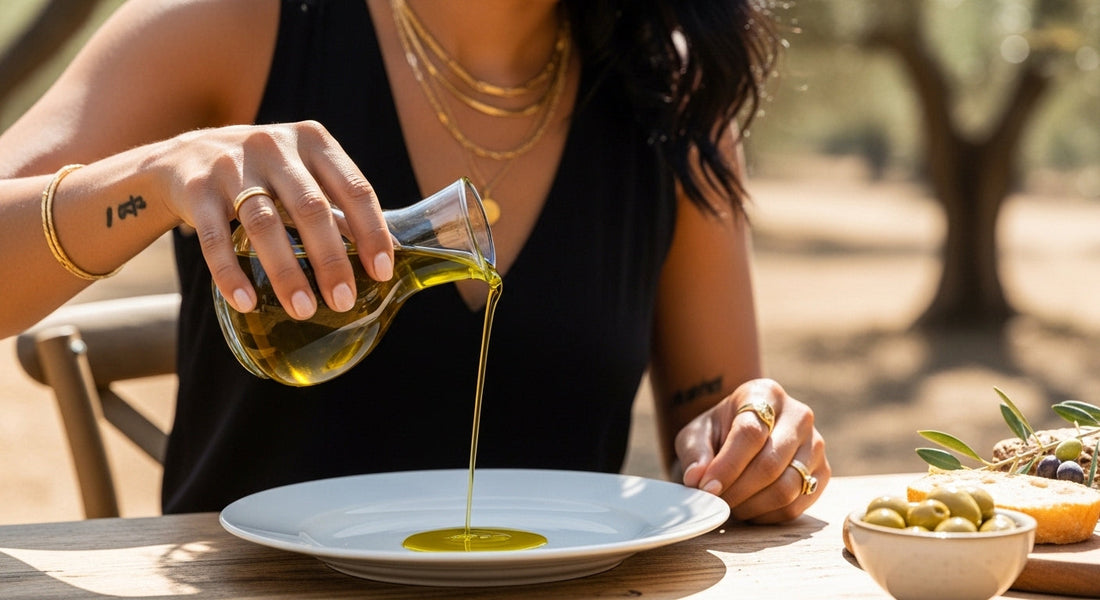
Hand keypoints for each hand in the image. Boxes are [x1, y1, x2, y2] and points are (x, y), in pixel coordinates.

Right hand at [154, 120, 393, 318]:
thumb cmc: (263, 173)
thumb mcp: (303, 174)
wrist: (183, 158)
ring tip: (303, 310)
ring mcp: (232, 165)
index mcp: (313, 141)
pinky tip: (247, 302)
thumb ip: (338, 207)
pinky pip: (215, 238)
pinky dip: (231, 274)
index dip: (371, 232)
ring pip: (264, 224)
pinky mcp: (196, 189)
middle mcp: (274, 147)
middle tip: (343, 301)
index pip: (354, 189)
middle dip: (330, 260)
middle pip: (310, 208)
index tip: (382, 272)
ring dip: (286, 272)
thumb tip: (385, 253)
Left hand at [675, 378, 829, 522]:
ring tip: (729, 506)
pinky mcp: (823, 473)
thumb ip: (695, 452)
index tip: (706, 487)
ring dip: (752, 505)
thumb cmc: (718, 433)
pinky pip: (796, 506)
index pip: (750, 433)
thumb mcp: (697, 434)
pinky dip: (767, 515)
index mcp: (765, 394)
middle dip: (738, 490)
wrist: (743, 436)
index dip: (727, 466)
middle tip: (715, 502)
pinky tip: (748, 509)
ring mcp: (816, 445)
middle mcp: (798, 415)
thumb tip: (697, 478)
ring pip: (787, 487)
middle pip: (771, 463)